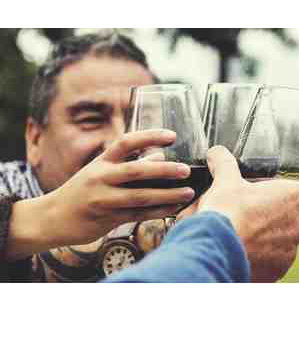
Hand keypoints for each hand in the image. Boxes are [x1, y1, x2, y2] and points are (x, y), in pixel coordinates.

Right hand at [7, 130, 194, 260]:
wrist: (52, 217)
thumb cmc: (83, 191)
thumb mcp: (100, 172)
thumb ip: (129, 164)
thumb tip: (161, 158)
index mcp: (101, 162)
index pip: (126, 142)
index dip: (150, 136)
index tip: (172, 136)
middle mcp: (101, 178)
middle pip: (136, 171)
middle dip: (164, 170)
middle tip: (186, 170)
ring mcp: (104, 199)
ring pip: (140, 196)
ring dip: (167, 195)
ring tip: (189, 192)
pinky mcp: (107, 219)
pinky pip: (139, 215)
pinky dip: (159, 211)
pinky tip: (175, 208)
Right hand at [193, 146, 298, 281]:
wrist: (216, 250)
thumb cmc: (226, 214)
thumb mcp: (226, 182)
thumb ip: (226, 165)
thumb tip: (218, 153)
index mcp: (294, 198)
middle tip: (290, 214)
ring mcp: (291, 249)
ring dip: (288, 238)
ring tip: (263, 234)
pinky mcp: (279, 269)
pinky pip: (282, 262)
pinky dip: (272, 257)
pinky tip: (254, 251)